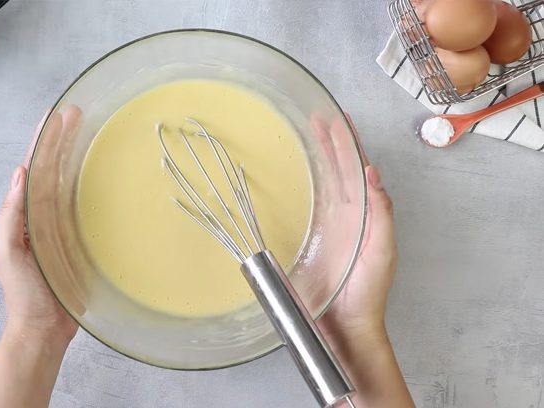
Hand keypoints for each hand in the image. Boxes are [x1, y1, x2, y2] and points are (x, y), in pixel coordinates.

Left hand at [0, 107, 80, 344]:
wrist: (43, 328)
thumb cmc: (23, 294)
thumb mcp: (7, 254)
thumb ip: (10, 217)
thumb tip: (19, 174)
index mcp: (22, 213)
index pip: (32, 167)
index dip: (42, 140)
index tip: (55, 114)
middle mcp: (41, 213)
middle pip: (52, 167)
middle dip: (62, 138)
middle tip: (79, 111)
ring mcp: (60, 225)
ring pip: (68, 181)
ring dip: (76, 154)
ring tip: (90, 130)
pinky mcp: (77, 238)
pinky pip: (84, 205)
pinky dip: (90, 184)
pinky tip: (101, 172)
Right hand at [309, 115, 411, 406]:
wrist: (346, 322)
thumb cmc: (368, 291)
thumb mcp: (382, 250)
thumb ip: (381, 212)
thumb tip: (371, 173)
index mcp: (366, 213)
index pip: (358, 168)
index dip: (350, 143)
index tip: (340, 118)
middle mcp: (349, 214)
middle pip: (341, 169)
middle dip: (333, 141)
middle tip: (320, 117)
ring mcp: (330, 225)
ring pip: (327, 181)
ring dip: (321, 155)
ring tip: (312, 132)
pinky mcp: (312, 238)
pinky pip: (310, 202)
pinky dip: (307, 182)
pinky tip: (301, 171)